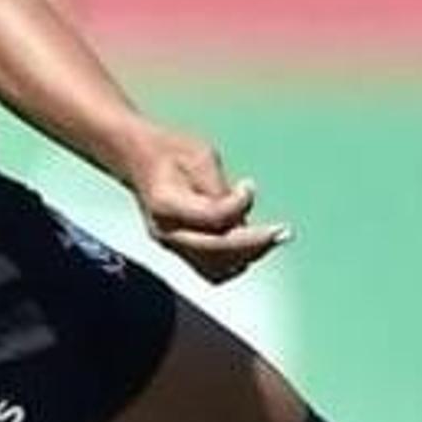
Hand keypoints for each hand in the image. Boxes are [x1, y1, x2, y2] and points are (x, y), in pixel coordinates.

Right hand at [121, 125, 291, 281]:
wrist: (138, 158)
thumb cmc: (171, 151)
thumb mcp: (200, 155)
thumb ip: (220, 189)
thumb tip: (241, 217)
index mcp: (165, 204)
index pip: (212, 217)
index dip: (239, 204)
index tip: (249, 185)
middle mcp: (165, 231)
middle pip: (216, 251)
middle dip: (255, 243)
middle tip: (283, 232)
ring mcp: (170, 245)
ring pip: (215, 268)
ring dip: (248, 256)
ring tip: (273, 238)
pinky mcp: (178, 251)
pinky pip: (211, 270)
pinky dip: (235, 262)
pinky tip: (254, 245)